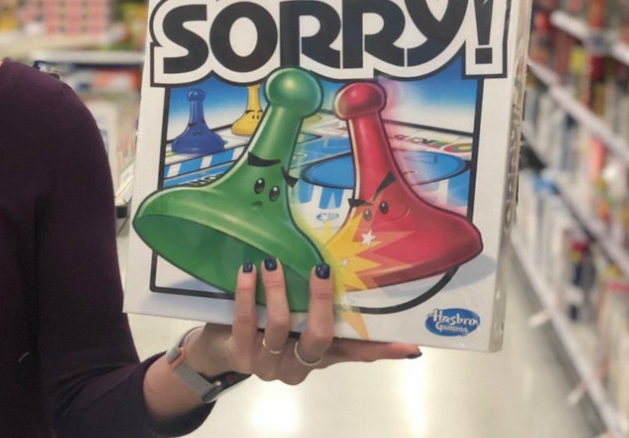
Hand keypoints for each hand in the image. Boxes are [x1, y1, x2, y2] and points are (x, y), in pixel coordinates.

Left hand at [184, 258, 420, 384]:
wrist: (219, 347)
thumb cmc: (264, 328)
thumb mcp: (295, 321)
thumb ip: (319, 310)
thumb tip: (342, 275)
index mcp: (317, 358)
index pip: (354, 354)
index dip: (380, 349)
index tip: (408, 343)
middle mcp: (297, 367)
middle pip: (319, 338)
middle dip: (321, 301)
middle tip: (320, 270)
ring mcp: (268, 364)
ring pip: (280, 326)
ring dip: (277, 290)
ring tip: (272, 262)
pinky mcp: (241, 355)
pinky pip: (247, 320)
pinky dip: (248, 293)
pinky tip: (248, 272)